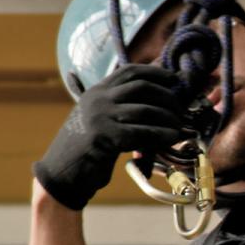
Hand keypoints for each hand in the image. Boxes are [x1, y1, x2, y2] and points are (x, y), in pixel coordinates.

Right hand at [34, 64, 185, 208]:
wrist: (63, 173)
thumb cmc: (90, 150)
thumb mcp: (102, 120)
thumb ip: (122, 108)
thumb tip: (161, 102)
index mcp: (97, 91)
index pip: (130, 71)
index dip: (156, 73)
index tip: (174, 80)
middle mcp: (97, 99)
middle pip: (142, 87)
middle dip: (167, 98)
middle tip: (181, 111)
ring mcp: (99, 116)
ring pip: (146, 111)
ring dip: (169, 119)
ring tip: (180, 128)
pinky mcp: (104, 137)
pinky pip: (142, 133)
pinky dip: (161, 135)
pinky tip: (173, 138)